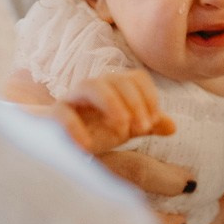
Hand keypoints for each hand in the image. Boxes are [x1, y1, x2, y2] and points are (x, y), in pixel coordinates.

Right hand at [52, 71, 201, 223]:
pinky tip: (87, 146)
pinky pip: (61, 113)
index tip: (153, 122)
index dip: (148, 96)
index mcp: (112, 89)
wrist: (54, 143)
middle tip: (143, 128)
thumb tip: (171, 126)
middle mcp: (92, 89)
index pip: (135, 77)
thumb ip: (145, 125)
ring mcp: (71, 101)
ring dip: (112, 104)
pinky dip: (75, 127)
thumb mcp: (122, 130)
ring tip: (123, 130)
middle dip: (135, 102)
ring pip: (90, 86)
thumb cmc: (91, 131)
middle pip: (116, 79)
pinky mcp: (51, 117)